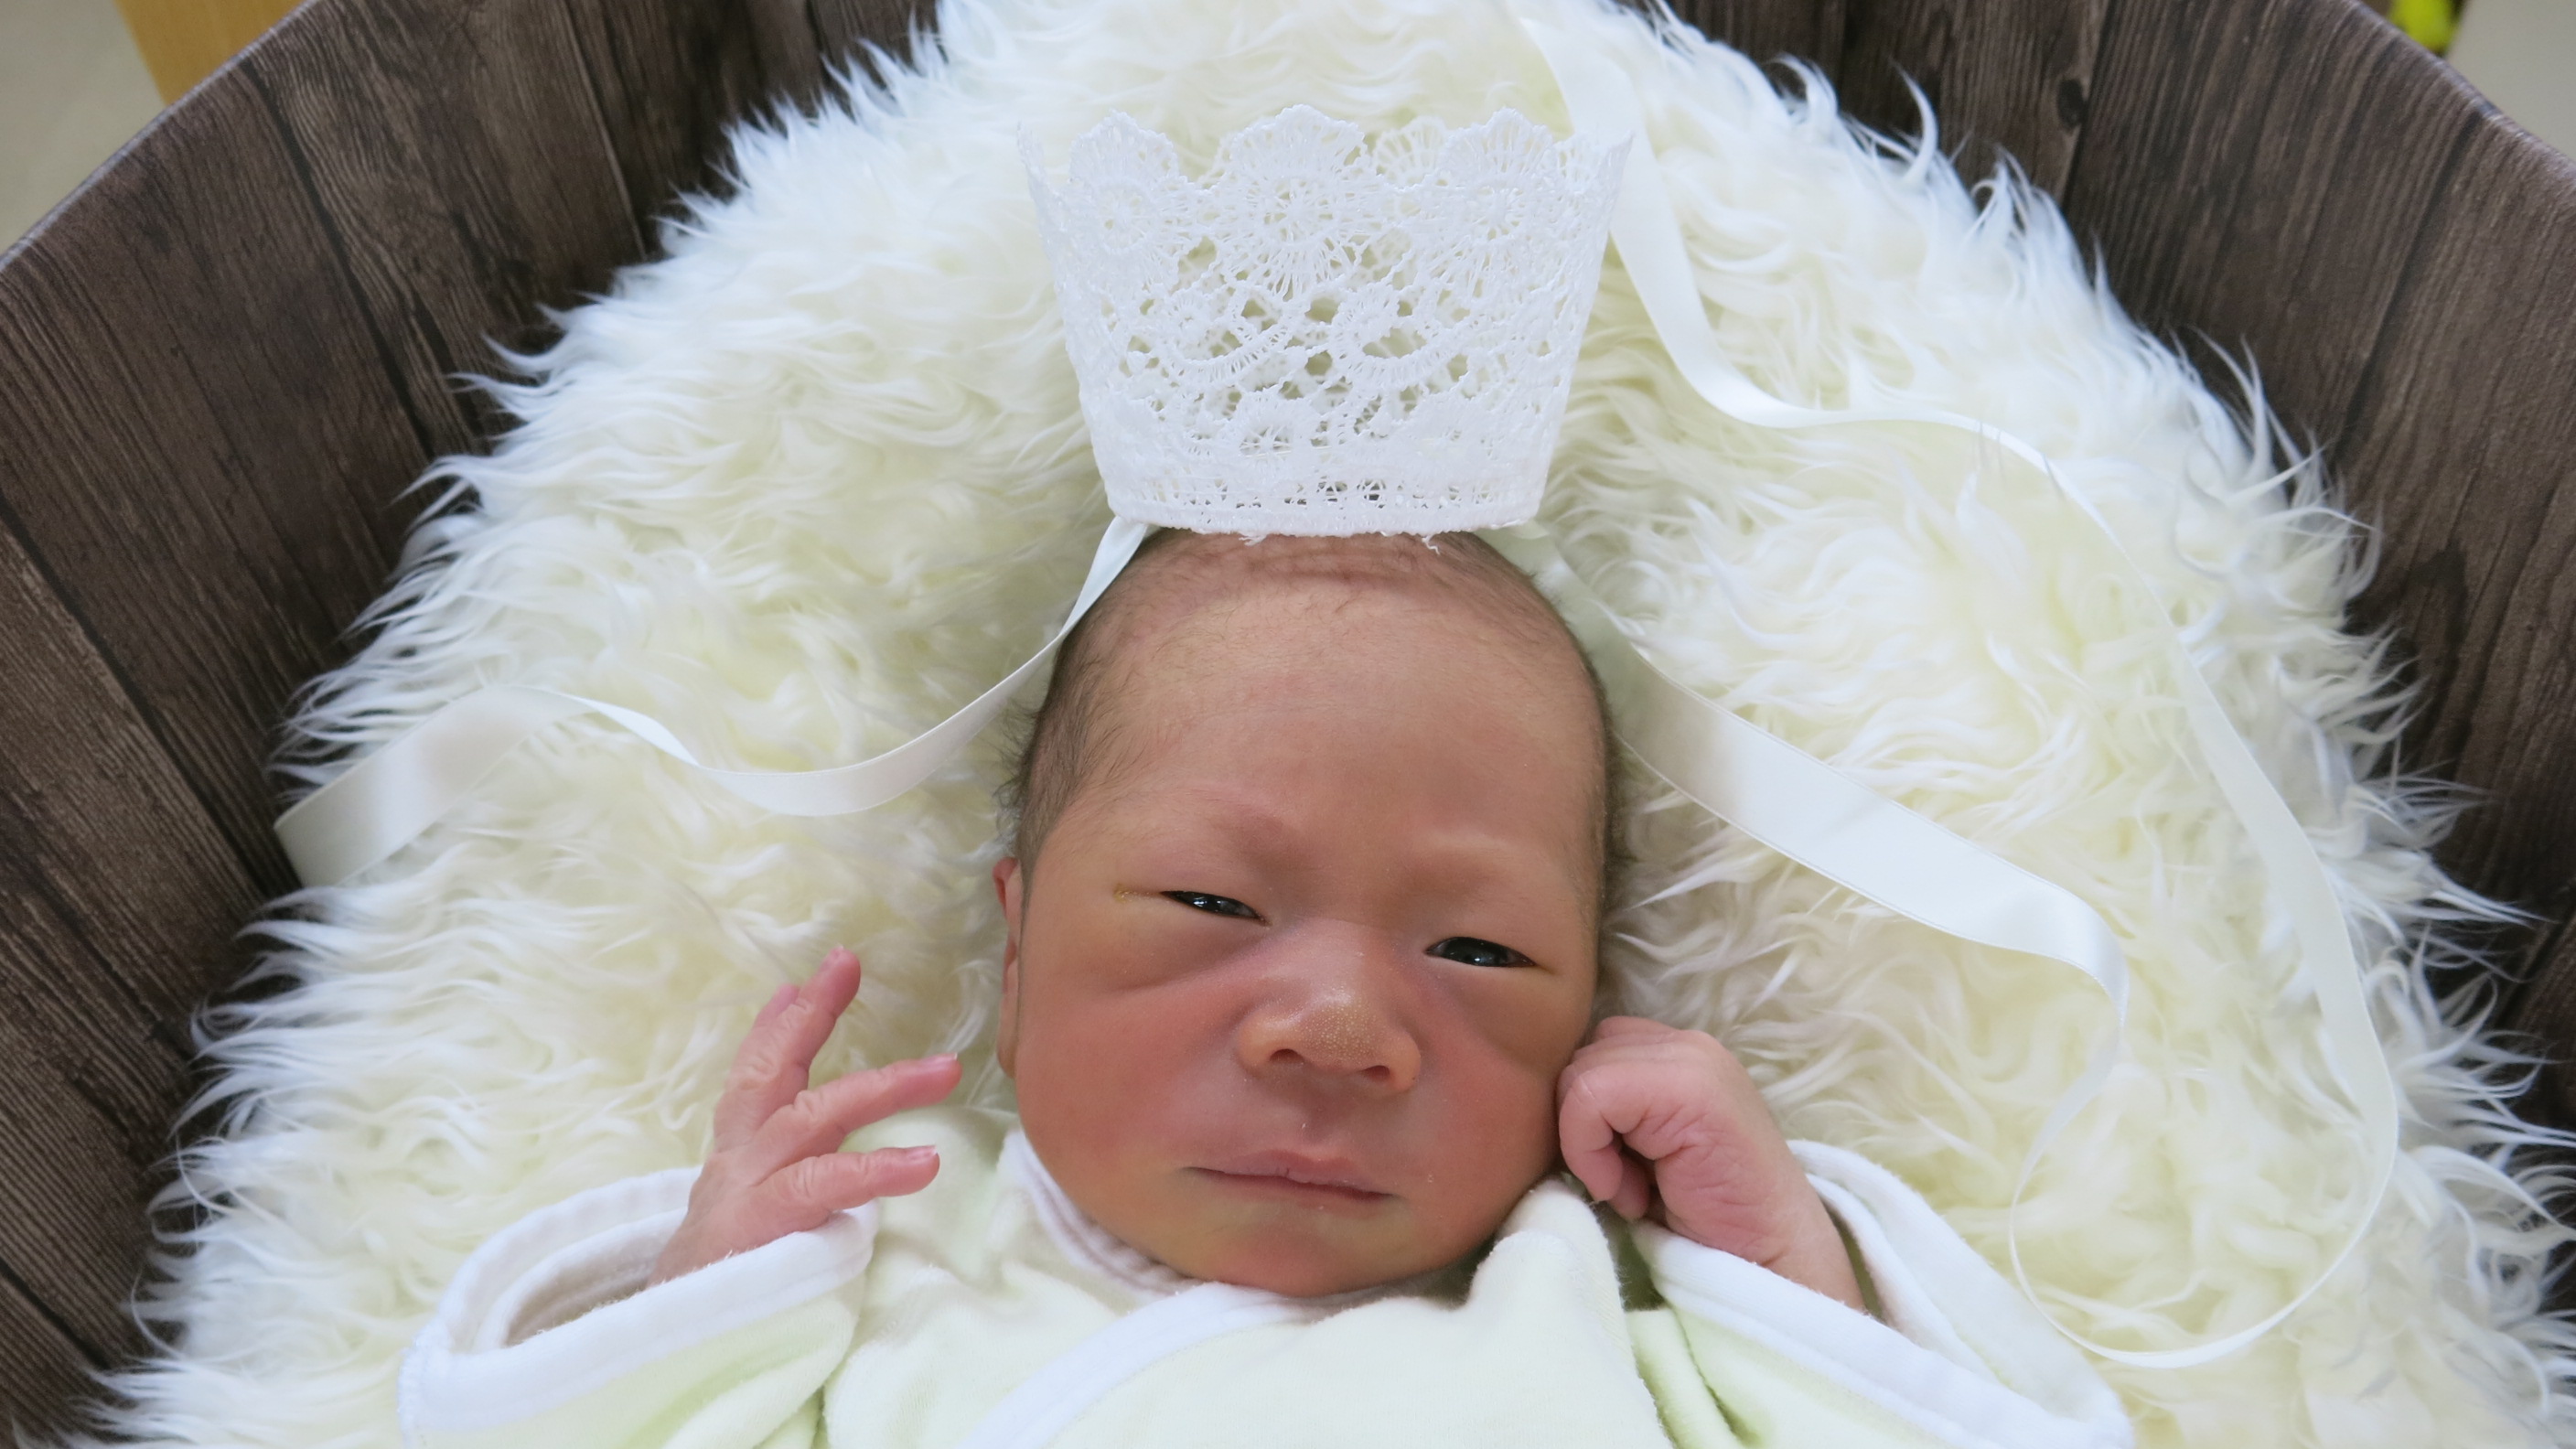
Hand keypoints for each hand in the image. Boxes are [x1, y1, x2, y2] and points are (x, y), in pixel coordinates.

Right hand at [649, 948, 962, 1285]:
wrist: (675, 1350)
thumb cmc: (733, 1274)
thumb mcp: (760, 1206)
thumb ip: (799, 1158)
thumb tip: (847, 1117)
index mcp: (740, 1152)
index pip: (759, 1072)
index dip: (784, 1020)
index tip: (821, 972)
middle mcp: (737, 1160)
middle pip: (771, 1073)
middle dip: (811, 1015)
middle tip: (847, 962)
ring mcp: (745, 1192)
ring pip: (812, 1119)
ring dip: (881, 1086)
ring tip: (944, 1070)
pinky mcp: (762, 1231)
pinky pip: (822, 1188)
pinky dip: (876, 1170)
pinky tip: (924, 1163)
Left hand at [1557, 1017, 1862, 1311]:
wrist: (1769, 1265)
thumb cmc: (1699, 1221)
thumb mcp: (1641, 1152)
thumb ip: (1608, 1111)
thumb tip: (1533, 1104)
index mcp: (1674, 1052)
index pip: (1586, 1050)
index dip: (1583, 1115)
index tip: (1618, 1169)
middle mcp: (1685, 1042)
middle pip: (1575, 1058)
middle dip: (1582, 1128)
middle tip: (1628, 1183)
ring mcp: (1692, 1058)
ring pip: (1577, 1075)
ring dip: (1589, 1144)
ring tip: (1637, 1188)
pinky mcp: (1689, 1085)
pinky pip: (1589, 1096)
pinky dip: (1591, 1152)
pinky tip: (1631, 1192)